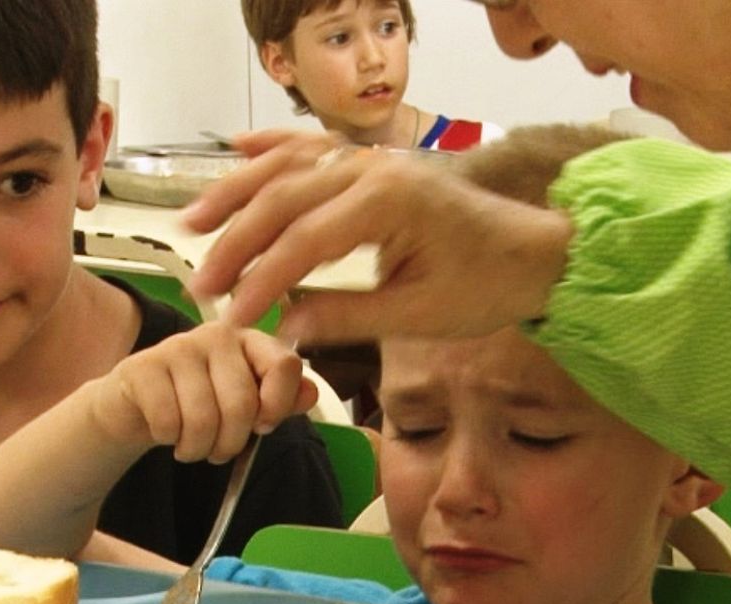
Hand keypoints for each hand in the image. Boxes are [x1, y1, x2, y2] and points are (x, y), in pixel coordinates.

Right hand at [87, 321, 314, 463]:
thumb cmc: (199, 405)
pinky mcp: (142, 368)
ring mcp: (177, 347)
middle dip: (231, 443)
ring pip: (204, 418)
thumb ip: (281, 400)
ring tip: (192, 446)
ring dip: (198, 449)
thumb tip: (309, 394)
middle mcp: (216, 336)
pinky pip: (168, 422)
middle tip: (219, 450)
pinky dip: (169, 440)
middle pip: (243, 403)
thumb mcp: (246, 405)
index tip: (263, 425)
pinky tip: (167, 433)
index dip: (278, 405)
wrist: (137, 406)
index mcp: (250, 341)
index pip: (285, 365)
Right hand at [182, 129, 573, 345]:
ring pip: (290, 166)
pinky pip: (315, 146)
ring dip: (238, 192)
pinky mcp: (377, 162)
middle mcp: (375, 168)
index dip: (261, 279)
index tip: (233, 316)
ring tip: (193, 221)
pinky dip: (274, 148)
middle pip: (284, 198)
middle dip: (237, 241)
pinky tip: (237, 148)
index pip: (304, 240)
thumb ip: (347, 317)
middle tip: (202, 283)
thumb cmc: (487, 286)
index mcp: (389, 203)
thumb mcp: (418, 315)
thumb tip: (286, 329)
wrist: (536, 254)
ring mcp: (375, 159)